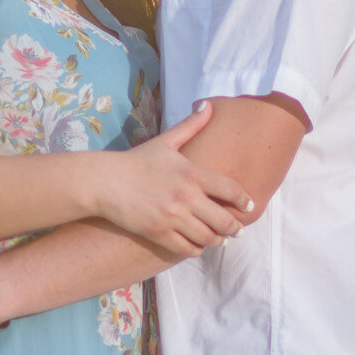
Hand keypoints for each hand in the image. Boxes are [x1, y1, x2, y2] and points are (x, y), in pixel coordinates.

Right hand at [91, 103, 254, 255]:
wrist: (105, 182)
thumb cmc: (136, 161)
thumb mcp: (165, 141)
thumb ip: (191, 126)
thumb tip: (208, 105)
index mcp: (192, 174)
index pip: (230, 190)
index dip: (244, 200)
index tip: (249, 206)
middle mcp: (186, 197)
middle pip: (224, 220)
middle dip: (235, 228)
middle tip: (238, 230)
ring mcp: (172, 217)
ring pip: (208, 238)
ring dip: (218, 241)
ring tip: (220, 239)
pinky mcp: (159, 233)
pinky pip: (187, 248)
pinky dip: (197, 249)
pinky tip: (198, 245)